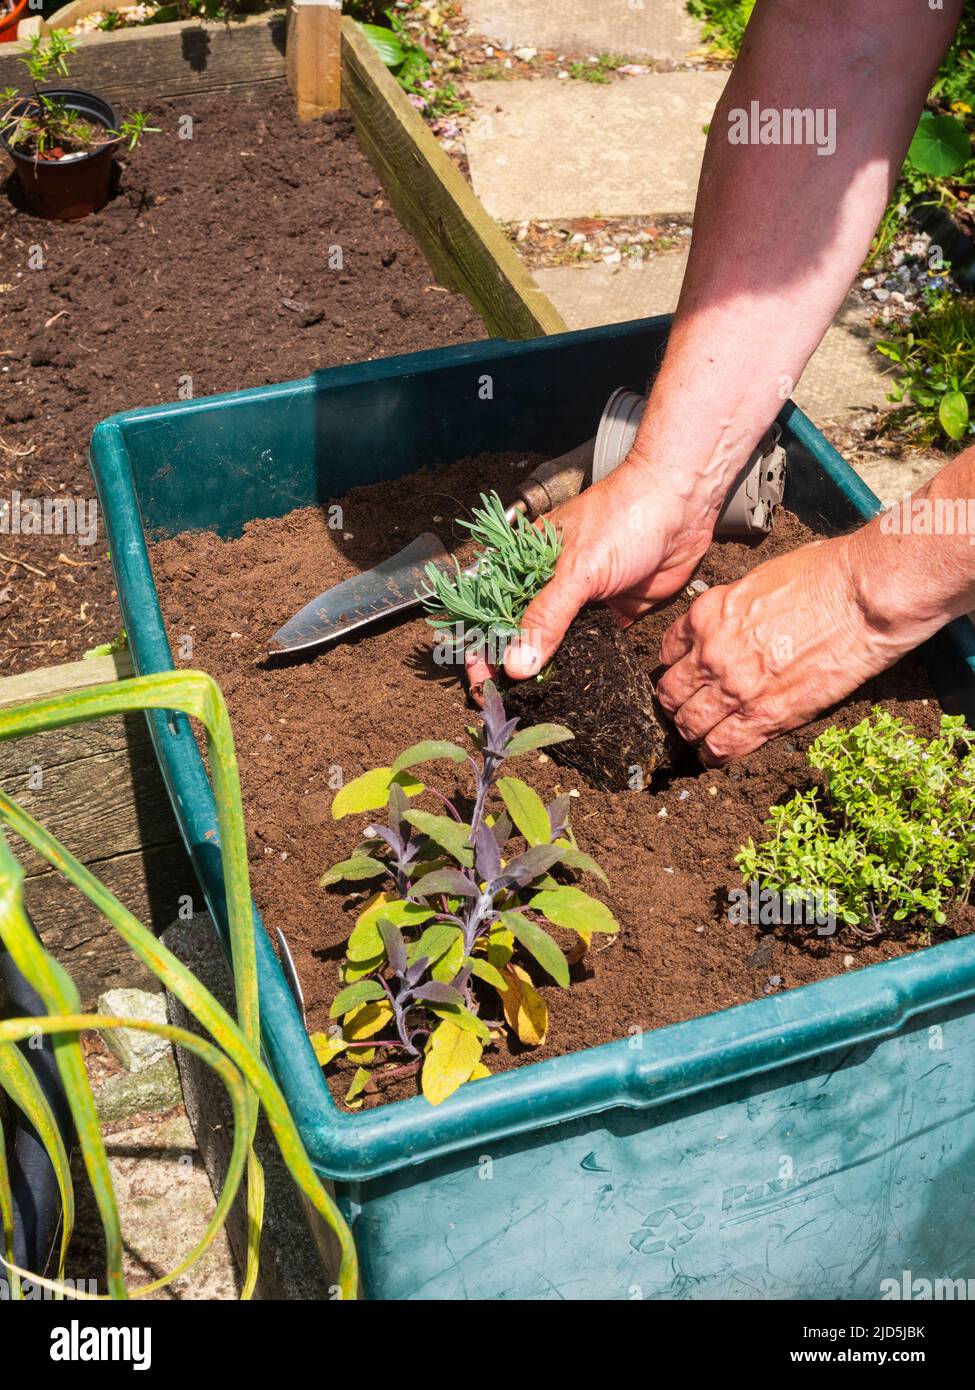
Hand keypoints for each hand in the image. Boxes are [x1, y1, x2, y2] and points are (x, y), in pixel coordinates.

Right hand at [465, 455, 715, 694]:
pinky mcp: (612, 612)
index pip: (492, 609)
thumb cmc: (622, 519)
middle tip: (503, 700)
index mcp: (528, 564)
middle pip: (520, 631)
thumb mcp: (577, 570)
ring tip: (534, 703)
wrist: (681, 504)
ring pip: (555, 643)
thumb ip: (546, 618)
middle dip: (510, 665)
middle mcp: (550, 584)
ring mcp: (582, 600)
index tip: (477, 679)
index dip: (480, 643)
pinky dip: (581, 665)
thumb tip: (516, 665)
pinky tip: (573, 689)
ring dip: (545, 670)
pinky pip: (590, 646)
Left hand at [656, 532, 907, 763]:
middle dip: (676, 703)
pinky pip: (723, 746)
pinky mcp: (766, 716)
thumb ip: (734, 608)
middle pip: (671, 693)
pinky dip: (715, 754)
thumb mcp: (758, 579)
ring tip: (702, 735)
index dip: (674, 666)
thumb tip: (733, 621)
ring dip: (692, 732)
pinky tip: (717, 753)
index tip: (685, 674)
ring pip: (690, 724)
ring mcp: (735, 688)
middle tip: (689, 708)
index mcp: (707, 615)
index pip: (668, 651)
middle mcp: (711, 654)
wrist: (861, 598)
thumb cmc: (823, 577)